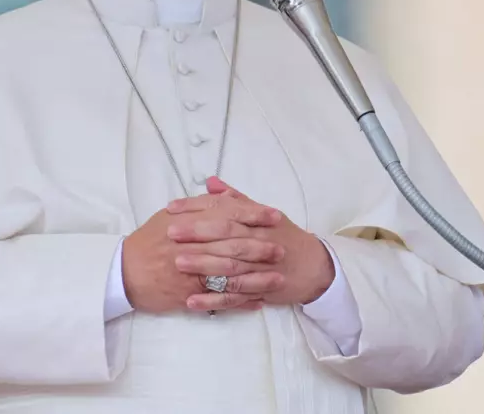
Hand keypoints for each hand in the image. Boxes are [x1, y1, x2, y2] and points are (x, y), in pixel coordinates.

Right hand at [122, 201, 284, 313]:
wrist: (123, 272)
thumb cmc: (147, 242)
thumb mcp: (168, 217)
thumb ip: (196, 205)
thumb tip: (219, 192)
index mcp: (188, 222)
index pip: (226, 214)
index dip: (252, 214)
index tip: (274, 216)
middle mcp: (191, 245)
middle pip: (232, 244)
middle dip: (260, 247)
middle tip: (281, 249)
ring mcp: (190, 272)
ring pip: (230, 274)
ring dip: (257, 277)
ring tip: (278, 278)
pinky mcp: (188, 294)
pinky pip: (219, 299)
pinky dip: (240, 301)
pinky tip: (258, 301)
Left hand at [167, 178, 335, 309]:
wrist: (314, 267)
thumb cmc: (284, 237)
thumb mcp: (263, 214)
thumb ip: (235, 199)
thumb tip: (210, 182)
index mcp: (257, 220)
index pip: (224, 210)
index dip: (197, 208)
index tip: (171, 208)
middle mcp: (260, 241)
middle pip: (227, 235)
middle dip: (197, 234)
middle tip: (169, 233)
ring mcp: (261, 268)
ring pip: (230, 266)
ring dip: (203, 266)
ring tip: (177, 264)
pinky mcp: (261, 291)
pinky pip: (235, 297)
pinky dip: (213, 300)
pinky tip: (192, 301)